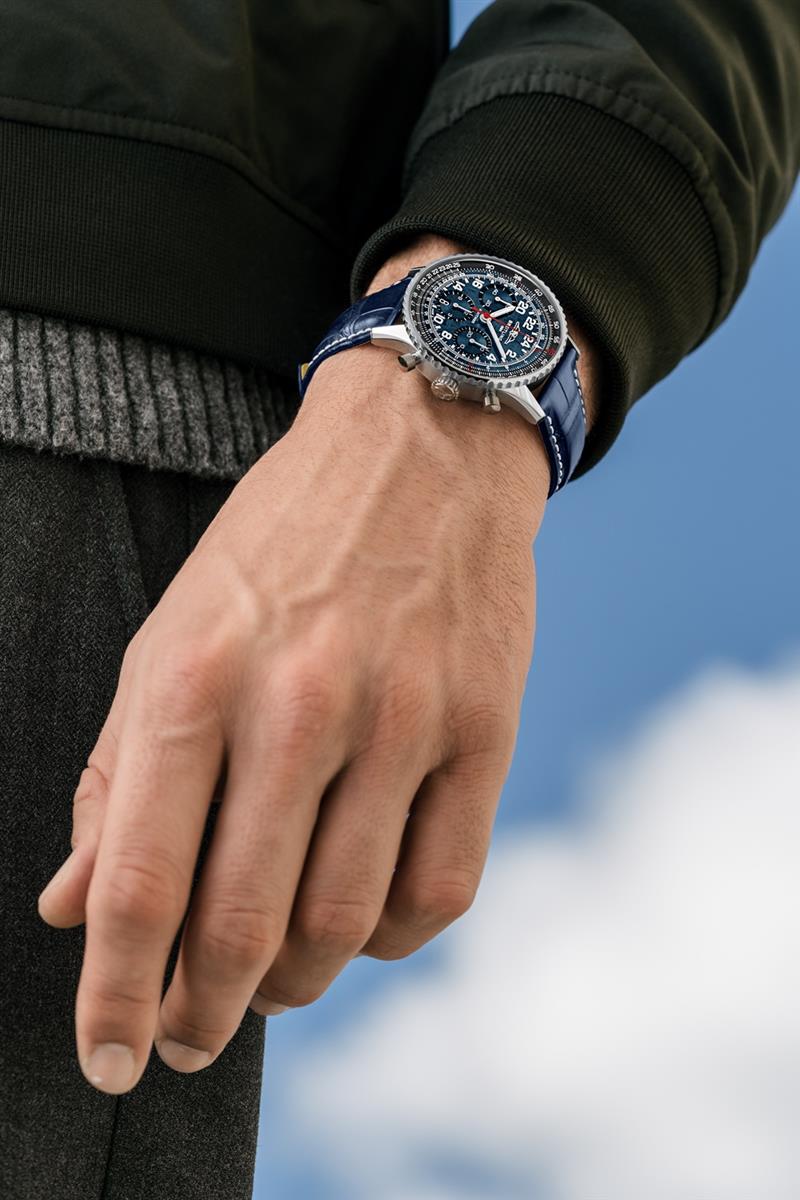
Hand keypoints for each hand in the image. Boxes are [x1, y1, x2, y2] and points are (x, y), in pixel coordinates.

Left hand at [37, 234, 597, 1096]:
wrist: (420, 452)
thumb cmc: (281, 546)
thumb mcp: (170, 636)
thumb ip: (115, 774)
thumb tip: (71, 902)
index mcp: (196, 677)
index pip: (138, 878)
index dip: (115, 993)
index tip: (111, 1059)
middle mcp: (300, 703)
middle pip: (242, 924)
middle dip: (203, 1015)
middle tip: (189, 1037)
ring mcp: (405, 718)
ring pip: (342, 923)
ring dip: (294, 984)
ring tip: (270, 981)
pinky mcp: (486, 730)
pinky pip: (439, 889)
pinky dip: (388, 938)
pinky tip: (357, 921)